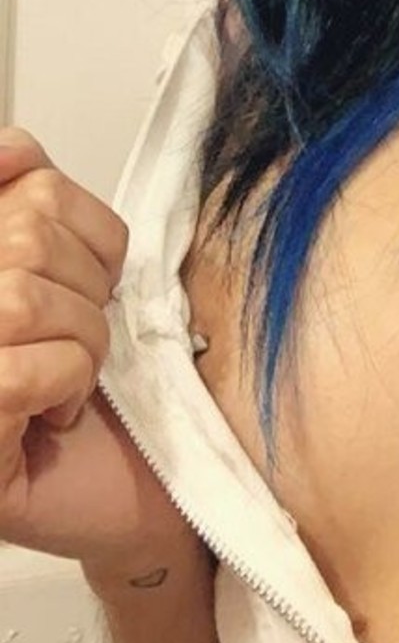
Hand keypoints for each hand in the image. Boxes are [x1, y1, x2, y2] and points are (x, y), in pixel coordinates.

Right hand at [0, 127, 191, 573]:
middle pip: (25, 234)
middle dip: (87, 286)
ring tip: (70, 379)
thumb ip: (34, 200)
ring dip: (82, 342)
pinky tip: (53, 417)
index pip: (17, 176)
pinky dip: (66, 386)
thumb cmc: (107, 387)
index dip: (68, 214)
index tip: (81, 266)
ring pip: (24, 297)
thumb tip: (11, 149)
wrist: (141, 493)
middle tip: (81, 337)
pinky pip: (27, 366)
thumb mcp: (76, 274)